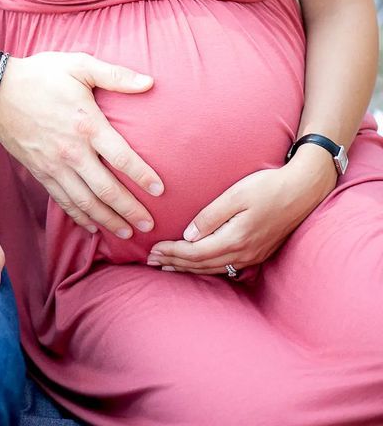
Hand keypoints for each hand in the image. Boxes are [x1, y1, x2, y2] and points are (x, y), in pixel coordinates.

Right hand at [0, 52, 162, 238]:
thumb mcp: (79, 65)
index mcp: (87, 125)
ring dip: (108, 220)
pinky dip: (79, 217)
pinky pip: (62, 201)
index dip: (143, 177)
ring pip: (85, 203)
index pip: (122, 158)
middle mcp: (72, 152)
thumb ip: (115, 75)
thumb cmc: (40, 75)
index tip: (160, 190)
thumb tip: (149, 82)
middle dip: (130, 210)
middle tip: (150, 225)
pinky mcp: (40, 172)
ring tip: (127, 233)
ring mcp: (54, 166)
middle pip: (106, 190)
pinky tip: (91, 227)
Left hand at [147, 156, 335, 275]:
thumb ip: (211, 216)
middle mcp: (243, 253)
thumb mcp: (236, 195)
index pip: (194, 252)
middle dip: (175, 263)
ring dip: (189, 268)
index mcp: (235, 239)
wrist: (303, 191)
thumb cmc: (268, 187)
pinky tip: (200, 266)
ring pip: (214, 268)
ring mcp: (253, 255)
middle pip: (201, 264)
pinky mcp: (259, 252)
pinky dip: (208, 267)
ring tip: (169, 266)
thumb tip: (189, 236)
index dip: (172, 252)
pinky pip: (227, 266)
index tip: (153, 250)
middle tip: (152, 262)